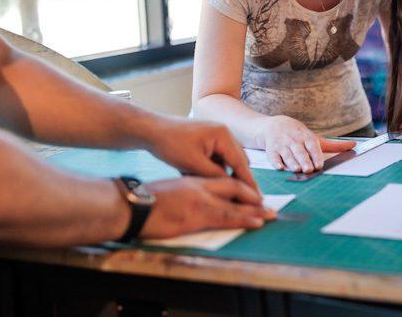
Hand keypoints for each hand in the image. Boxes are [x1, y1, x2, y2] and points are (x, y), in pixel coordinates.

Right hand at [140, 176, 275, 238]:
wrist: (131, 204)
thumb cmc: (143, 200)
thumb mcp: (167, 190)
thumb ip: (181, 194)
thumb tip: (187, 203)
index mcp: (191, 180)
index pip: (221, 179)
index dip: (238, 186)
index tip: (250, 194)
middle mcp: (199, 186)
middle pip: (233, 187)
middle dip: (252, 196)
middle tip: (267, 205)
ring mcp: (199, 200)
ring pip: (234, 203)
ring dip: (254, 209)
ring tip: (270, 215)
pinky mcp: (197, 214)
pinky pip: (227, 216)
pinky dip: (244, 218)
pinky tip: (256, 222)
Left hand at [145, 117, 258, 192]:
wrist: (152, 130)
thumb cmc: (171, 144)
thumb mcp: (194, 164)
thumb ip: (216, 176)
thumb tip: (233, 189)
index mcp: (223, 135)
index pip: (240, 163)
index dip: (249, 183)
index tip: (257, 200)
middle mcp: (223, 133)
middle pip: (237, 162)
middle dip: (238, 180)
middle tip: (245, 201)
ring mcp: (215, 136)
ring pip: (226, 162)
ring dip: (223, 176)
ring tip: (224, 194)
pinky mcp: (207, 141)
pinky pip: (216, 159)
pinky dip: (213, 170)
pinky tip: (204, 181)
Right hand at [255, 115, 354, 172]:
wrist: (273, 125)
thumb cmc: (297, 134)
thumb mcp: (314, 137)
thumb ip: (333, 145)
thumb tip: (354, 145)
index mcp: (306, 136)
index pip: (312, 145)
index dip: (315, 155)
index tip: (319, 165)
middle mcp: (294, 140)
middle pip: (299, 151)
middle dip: (304, 160)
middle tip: (309, 169)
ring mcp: (282, 144)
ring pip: (287, 154)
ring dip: (291, 162)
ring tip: (297, 169)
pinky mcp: (271, 149)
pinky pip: (273, 156)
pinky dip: (276, 162)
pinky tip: (280, 168)